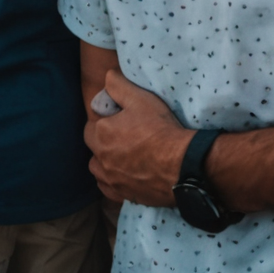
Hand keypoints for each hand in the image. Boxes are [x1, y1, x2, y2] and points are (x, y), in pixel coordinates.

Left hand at [83, 69, 190, 206]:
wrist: (182, 165)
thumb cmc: (160, 129)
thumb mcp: (140, 98)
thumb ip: (118, 85)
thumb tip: (106, 77)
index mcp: (102, 134)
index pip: (91, 125)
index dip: (103, 120)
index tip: (118, 118)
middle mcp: (101, 159)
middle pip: (93, 146)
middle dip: (102, 139)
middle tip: (121, 134)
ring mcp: (112, 180)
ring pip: (97, 169)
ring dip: (103, 161)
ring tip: (121, 154)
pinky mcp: (123, 195)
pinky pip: (107, 189)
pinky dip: (111, 181)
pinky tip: (123, 174)